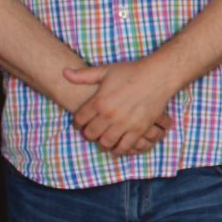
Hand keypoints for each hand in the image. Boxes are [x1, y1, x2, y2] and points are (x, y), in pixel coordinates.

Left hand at [66, 58, 180, 154]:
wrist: (158, 76)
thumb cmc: (132, 72)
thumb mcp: (106, 71)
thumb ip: (84, 75)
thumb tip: (64, 73)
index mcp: (99, 101)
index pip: (80, 119)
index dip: (77, 123)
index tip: (80, 123)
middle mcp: (109, 115)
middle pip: (90, 134)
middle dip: (88, 134)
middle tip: (91, 133)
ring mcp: (124, 124)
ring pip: (106, 142)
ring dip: (102, 143)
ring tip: (104, 140)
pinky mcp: (139, 129)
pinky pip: (125, 146)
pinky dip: (119, 150)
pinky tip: (118, 147)